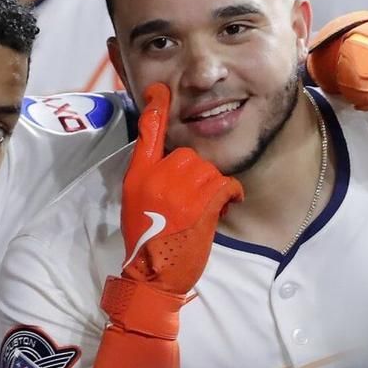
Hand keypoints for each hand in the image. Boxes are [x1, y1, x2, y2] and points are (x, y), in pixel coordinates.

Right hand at [101, 84, 242, 338]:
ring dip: (213, 189)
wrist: (153, 276)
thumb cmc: (146, 243)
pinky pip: (226, 185)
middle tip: (193, 200)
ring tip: (203, 210)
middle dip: (197, 175)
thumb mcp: (136, 202)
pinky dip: (231, 196)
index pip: (147, 133)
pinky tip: (225, 207)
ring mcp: (180, 189)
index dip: (155, 109)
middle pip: (189, 154)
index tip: (159, 90)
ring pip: (210, 171)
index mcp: (137, 175)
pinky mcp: (202, 204)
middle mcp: (158, 176)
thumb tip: (167, 162)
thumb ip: (149, 177)